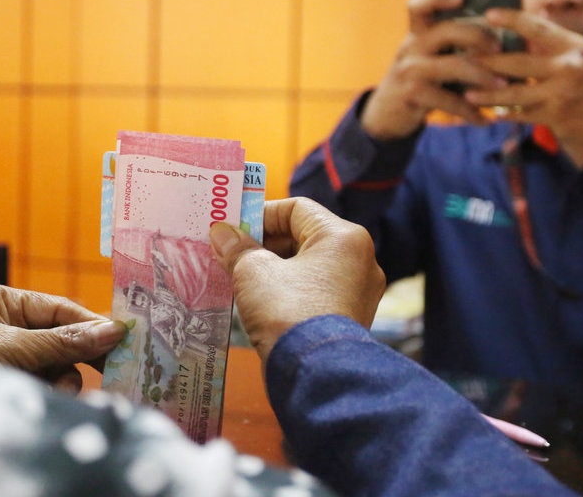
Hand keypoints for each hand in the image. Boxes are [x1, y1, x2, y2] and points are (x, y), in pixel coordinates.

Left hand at [0, 282, 125, 392]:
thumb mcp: (11, 347)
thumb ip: (63, 341)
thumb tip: (113, 331)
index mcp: (0, 301)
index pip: (58, 309)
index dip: (91, 323)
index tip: (122, 338)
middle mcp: (4, 326)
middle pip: (60, 338)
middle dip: (78, 355)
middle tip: (112, 370)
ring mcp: (4, 358)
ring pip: (54, 366)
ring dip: (62, 378)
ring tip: (56, 390)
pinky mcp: (3, 386)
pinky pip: (40, 385)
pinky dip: (48, 391)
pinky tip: (47, 398)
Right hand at [208, 197, 385, 362]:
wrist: (315, 374)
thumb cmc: (288, 313)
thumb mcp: (253, 273)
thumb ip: (237, 248)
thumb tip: (222, 234)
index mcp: (344, 237)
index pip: (297, 209)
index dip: (261, 215)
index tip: (234, 229)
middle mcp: (361, 260)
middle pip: (305, 237)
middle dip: (266, 244)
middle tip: (233, 253)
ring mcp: (360, 291)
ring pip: (311, 266)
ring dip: (276, 268)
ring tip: (243, 278)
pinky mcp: (352, 317)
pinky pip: (318, 291)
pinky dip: (291, 289)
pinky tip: (264, 300)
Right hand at [362, 0, 508, 140]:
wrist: (385, 114)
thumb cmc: (417, 82)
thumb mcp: (425, 58)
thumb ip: (448, 47)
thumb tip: (497, 42)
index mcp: (416, 35)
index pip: (419, 6)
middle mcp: (411, 48)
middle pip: (447, 30)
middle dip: (479, 37)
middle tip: (499, 48)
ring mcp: (410, 71)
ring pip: (455, 65)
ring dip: (483, 76)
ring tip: (503, 85)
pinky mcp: (412, 95)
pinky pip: (449, 100)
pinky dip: (470, 111)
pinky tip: (484, 119)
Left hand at [464, 8, 582, 166]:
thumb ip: (559, 45)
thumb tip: (529, 29)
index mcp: (576, 47)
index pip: (537, 27)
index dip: (510, 20)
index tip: (488, 15)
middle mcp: (567, 68)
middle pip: (516, 62)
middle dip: (487, 61)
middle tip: (465, 58)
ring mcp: (561, 95)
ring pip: (514, 94)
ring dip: (488, 94)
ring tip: (469, 92)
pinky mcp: (558, 119)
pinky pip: (523, 115)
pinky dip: (506, 114)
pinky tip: (493, 113)